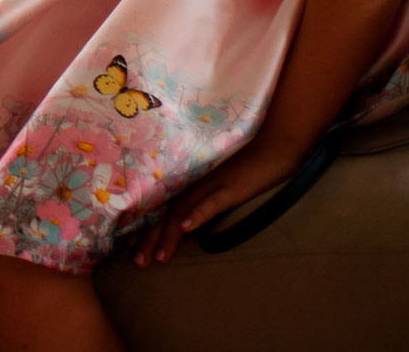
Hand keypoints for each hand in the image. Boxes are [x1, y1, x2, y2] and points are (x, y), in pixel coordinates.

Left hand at [128, 137, 307, 266]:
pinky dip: (197, 214)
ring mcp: (212, 185)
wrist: (275, 146)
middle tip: (138, 262)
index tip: (132, 248)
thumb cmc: (252, 168)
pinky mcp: (230, 187)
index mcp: (194, 186)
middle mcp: (196, 185)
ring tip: (157, 257)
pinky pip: (211, 202)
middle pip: (166, 213)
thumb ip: (208, 200)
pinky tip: (186, 228)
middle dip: (150, 239)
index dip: (147, 228)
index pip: (164, 209)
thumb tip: (193, 221)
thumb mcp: (225, 187)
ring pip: (182, 211)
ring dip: (168, 235)